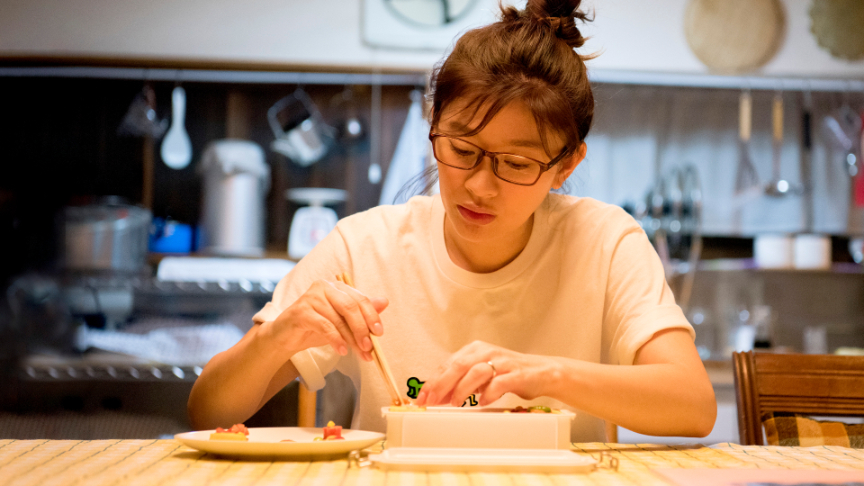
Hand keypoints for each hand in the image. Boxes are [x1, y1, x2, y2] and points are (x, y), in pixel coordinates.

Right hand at [261, 279, 388, 361]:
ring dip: (351, 338)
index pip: (359, 299)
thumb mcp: (341, 322)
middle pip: (350, 306)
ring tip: (359, 352)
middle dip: (362, 328)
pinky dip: (336, 339)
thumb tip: (385, 302)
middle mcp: (324, 287)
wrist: (285, 338)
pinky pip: (324, 325)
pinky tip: (341, 351)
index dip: (372, 316)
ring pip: (338, 318)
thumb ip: (361, 313)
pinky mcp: (301, 311)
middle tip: (369, 347)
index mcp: (336, 287)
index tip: (379, 333)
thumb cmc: (315, 328)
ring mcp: (311, 297)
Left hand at [414, 341, 558, 406]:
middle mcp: (487, 352)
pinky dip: (489, 393)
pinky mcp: (516, 373)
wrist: (542, 372)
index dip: (432, 380)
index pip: (448, 363)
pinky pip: (499, 382)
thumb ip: (460, 383)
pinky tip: (483, 402)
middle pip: (458, 365)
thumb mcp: (481, 376)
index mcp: (475, 350)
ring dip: (462, 388)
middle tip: (431, 400)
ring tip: (455, 402)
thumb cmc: (508, 373)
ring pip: (476, 372)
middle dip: (441, 384)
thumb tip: (436, 396)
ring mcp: (502, 362)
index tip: (421, 396)